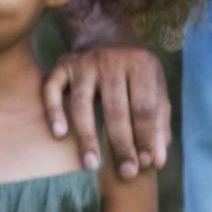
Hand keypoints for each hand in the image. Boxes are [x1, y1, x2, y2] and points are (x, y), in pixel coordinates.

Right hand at [45, 44, 171, 177]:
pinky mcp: (62, 65)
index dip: (147, 137)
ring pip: (82, 103)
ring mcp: (84, 62)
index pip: (146, 107)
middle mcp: (112, 60)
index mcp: (142, 64)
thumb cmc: (134, 75)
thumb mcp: (154, 90)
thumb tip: (156, 161)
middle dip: (122, 144)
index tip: (146, 164)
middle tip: (125, 173)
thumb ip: (159, 123)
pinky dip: (55, 112)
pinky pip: (52, 90)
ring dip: (87, 136)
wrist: (105, 38)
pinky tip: (60, 135)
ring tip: (91, 165)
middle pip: (116, 108)